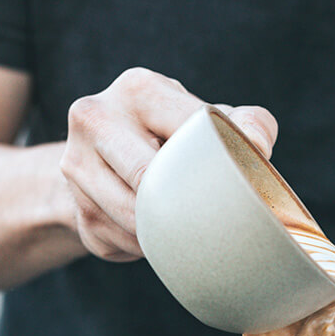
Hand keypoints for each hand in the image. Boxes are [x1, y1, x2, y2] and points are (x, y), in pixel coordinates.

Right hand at [59, 67, 277, 260]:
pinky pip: (125, 243)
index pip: (187, 133)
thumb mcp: (210, 119)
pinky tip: (158, 233)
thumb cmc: (177, 138)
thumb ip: (246, 123)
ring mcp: (76, 166)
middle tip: (215, 217)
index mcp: (138, 88)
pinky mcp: (78, 212)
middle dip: (186, 203)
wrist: (111, 160)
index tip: (240, 184)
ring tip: (189, 225)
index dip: (218, 163)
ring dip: (168, 232)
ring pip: (136, 219)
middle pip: (149, 179)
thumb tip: (258, 145)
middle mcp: (95, 118)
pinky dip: (150, 247)